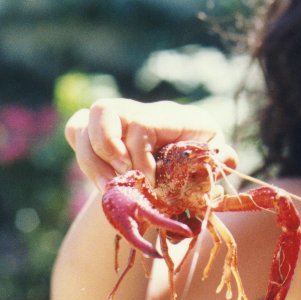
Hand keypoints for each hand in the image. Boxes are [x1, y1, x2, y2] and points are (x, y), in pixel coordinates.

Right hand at [65, 98, 236, 189]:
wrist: (189, 171)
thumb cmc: (203, 166)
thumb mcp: (216, 163)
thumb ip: (221, 160)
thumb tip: (225, 157)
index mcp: (175, 116)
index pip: (142, 124)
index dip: (139, 156)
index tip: (148, 183)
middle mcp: (142, 110)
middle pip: (104, 110)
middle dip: (107, 149)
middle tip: (123, 178)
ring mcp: (118, 119)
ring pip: (82, 124)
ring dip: (93, 164)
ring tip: (110, 190)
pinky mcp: (99, 132)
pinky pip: (75, 131)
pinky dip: (84, 156)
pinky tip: (103, 181)